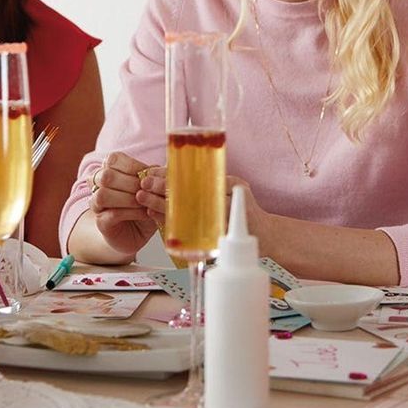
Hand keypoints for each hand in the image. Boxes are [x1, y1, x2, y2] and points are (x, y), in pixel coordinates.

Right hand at [90, 152, 159, 256]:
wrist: (136, 233)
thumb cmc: (143, 206)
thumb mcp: (150, 188)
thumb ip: (151, 176)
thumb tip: (154, 168)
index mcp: (108, 170)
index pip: (113, 159)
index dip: (132, 166)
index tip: (148, 176)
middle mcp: (98, 185)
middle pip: (106, 176)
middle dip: (130, 183)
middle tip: (146, 191)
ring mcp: (96, 205)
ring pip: (103, 195)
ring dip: (128, 199)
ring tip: (144, 204)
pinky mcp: (101, 222)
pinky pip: (112, 214)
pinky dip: (132, 213)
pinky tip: (145, 214)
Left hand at [135, 170, 268, 244]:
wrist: (265, 238)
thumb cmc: (248, 211)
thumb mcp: (238, 187)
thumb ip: (219, 179)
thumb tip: (184, 170)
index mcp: (226, 187)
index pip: (191, 178)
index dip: (170, 174)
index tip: (153, 172)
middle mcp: (220, 203)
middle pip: (184, 195)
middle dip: (161, 189)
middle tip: (144, 184)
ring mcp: (214, 222)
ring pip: (180, 213)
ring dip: (158, 206)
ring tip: (142, 199)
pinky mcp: (209, 237)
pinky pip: (183, 229)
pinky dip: (166, 221)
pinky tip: (153, 214)